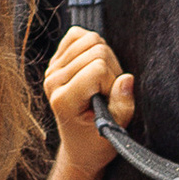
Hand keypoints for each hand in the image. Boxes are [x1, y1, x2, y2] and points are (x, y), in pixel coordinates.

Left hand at [45, 28, 133, 179]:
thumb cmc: (97, 141)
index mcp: (63, 100)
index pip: (97, 67)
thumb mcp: (115, 130)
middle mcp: (53, 82)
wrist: (80, 145)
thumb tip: (126, 79)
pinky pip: (78, 34)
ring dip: (104, 57)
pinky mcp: (55, 60)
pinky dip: (91, 45)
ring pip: (90, 38)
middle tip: (107, 91)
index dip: (112, 81)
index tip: (108, 100)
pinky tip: (92, 67)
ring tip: (102, 82)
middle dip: (111, 69)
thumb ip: (122, 105)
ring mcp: (52, 69)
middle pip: (96, 49)